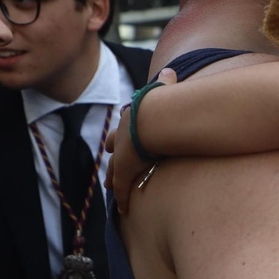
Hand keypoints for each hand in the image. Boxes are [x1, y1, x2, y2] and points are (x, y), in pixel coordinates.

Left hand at [108, 67, 177, 215]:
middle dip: (111, 159)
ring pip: (114, 172)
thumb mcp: (164, 91)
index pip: (122, 130)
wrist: (154, 119)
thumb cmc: (162, 105)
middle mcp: (123, 138)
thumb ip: (167, 83)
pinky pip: (123, 189)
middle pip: (113, 151)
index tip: (112, 144)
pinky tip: (122, 208)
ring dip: (113, 181)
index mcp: (132, 120)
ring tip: (110, 189)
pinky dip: (122, 198)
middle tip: (107, 169)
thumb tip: (171, 70)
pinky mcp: (125, 172)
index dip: (118, 138)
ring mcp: (122, 156)